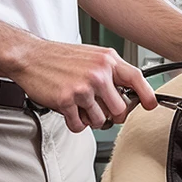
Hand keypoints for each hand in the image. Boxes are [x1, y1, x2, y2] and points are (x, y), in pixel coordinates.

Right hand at [15, 41, 156, 132]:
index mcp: (107, 60)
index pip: (136, 78)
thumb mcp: (92, 56)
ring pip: (101, 121)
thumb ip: (110, 72)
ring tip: (80, 105)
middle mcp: (98, 73)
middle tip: (101, 110)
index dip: (147, 94)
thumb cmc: (60, 57)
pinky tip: (69, 110)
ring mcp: (83, 87)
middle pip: (120, 109)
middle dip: (112, 115)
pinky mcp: (67, 101)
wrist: (30, 56)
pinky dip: (75, 123)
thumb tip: (127, 93)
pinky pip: (80, 126)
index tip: (151, 105)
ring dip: (91, 119)